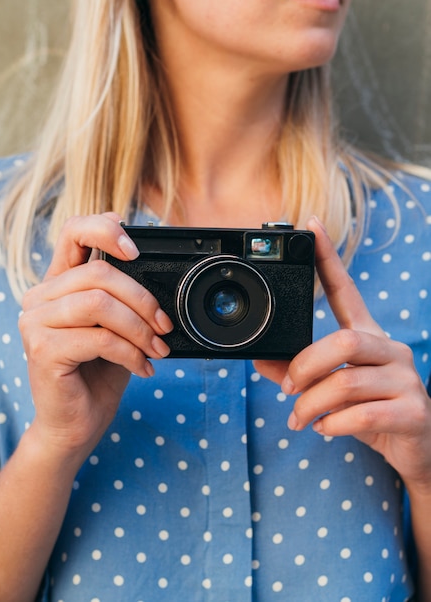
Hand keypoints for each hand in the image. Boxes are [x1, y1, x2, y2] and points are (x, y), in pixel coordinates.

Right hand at [19, 213, 172, 458]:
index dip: (105, 229)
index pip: (73, 232)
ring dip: (139, 328)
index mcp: (59, 284)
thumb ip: (125, 300)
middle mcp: (40, 297)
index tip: (136, 251)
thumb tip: (158, 282)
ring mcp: (36, 323)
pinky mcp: (42, 350)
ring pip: (99, 304)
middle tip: (164, 327)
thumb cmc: (98, 374)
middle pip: (98, 274)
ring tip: (156, 350)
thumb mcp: (118, 328)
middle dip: (142, 300)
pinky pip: (99, 338)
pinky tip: (142, 367)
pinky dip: (130, 353)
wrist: (76, 424)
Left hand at [254, 216, 430, 491]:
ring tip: (301, 418)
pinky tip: (327, 428)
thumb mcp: (332, 388)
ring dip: (312, 405)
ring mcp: (406, 379)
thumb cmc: (371, 409)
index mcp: (368, 336)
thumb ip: (299, 372)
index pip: (346, 290)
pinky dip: (334, 425)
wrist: (417, 449)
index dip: (328, 259)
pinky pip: (362, 414)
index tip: (310, 226)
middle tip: (289, 389)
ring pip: (346, 381)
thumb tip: (259, 359)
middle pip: (342, 340)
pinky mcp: (414, 411)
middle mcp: (390, 349)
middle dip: (305, 367)